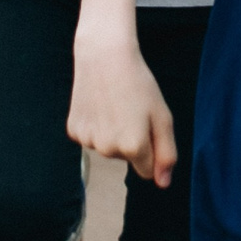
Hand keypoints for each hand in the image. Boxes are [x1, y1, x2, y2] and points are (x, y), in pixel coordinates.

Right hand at [67, 32, 176, 185]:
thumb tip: (163, 183)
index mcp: (133, 147)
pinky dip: (97, 126)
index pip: (146, 171)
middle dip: (133, 140)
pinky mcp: (74, 131)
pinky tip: (99, 105)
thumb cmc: (138, 84)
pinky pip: (92, 138)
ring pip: (108, 149)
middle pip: (126, 159)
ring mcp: (88, 141)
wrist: (104, 56)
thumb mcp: (162, 116)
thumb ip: (166, 153)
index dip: (151, 149)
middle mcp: (108, 150)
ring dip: (114, 133)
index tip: (148, 127)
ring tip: (115, 104)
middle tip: (132, 109)